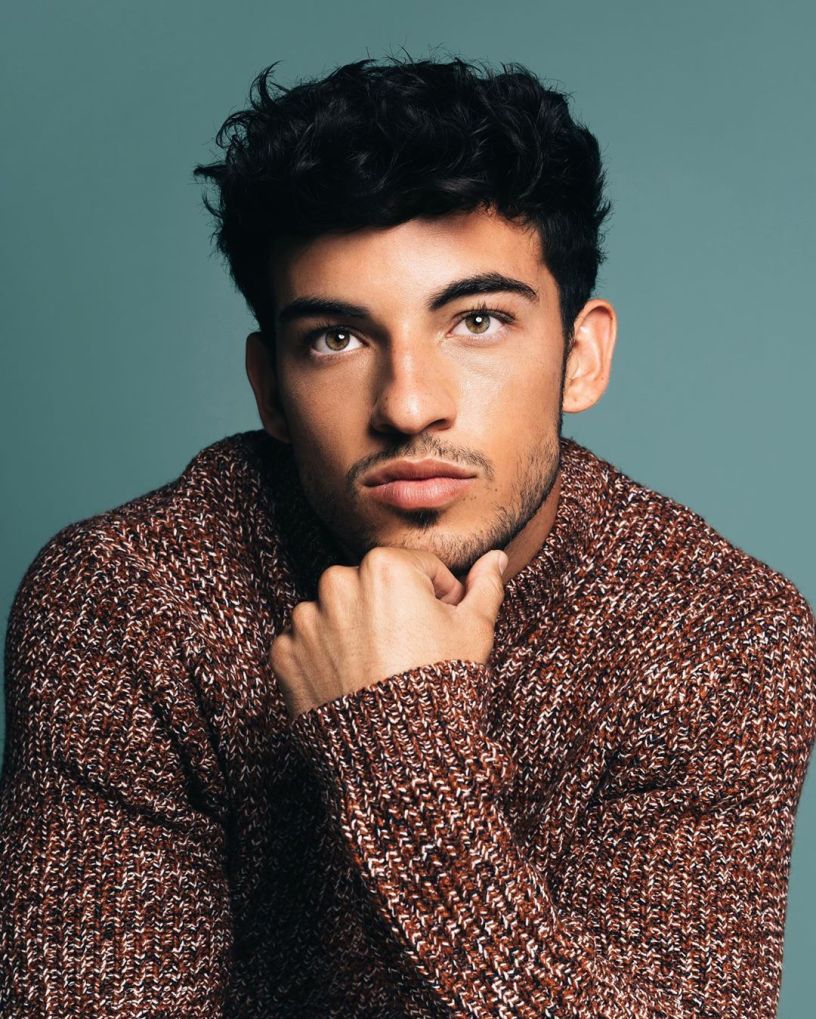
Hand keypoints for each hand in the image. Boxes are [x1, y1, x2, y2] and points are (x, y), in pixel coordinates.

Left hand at [270, 546, 508, 719]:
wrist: (397, 755)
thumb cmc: (441, 686)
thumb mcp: (475, 632)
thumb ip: (486, 587)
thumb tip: (495, 558)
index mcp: (385, 565)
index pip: (422, 570)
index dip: (441, 601)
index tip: (442, 633)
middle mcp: (338, 582)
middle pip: (377, 588)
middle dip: (394, 612)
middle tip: (412, 654)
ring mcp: (307, 619)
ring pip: (340, 614)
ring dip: (357, 633)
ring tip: (381, 671)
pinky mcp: (286, 654)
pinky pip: (309, 645)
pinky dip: (326, 659)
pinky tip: (352, 683)